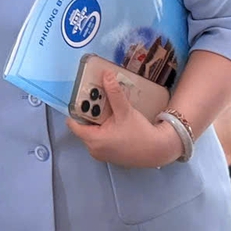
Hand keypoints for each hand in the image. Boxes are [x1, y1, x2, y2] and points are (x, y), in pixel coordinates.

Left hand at [65, 68, 182, 168]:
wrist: (158, 150)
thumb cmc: (140, 133)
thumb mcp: (125, 111)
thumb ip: (114, 93)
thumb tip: (106, 75)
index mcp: (93, 140)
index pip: (73, 123)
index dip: (76, 109)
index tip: (83, 97)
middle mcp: (93, 149)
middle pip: (84, 126)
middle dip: (90, 112)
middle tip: (98, 99)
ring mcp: (101, 154)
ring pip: (93, 132)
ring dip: (98, 120)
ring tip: (108, 107)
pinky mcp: (109, 155)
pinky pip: (101, 139)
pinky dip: (104, 129)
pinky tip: (115, 120)